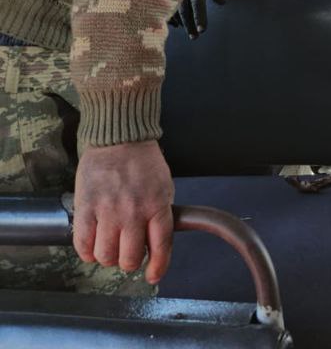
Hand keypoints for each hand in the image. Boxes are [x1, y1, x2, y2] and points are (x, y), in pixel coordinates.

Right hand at [73, 140, 174, 282]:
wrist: (118, 137)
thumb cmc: (143, 162)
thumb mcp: (164, 186)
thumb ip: (161, 215)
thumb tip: (156, 244)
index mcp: (157, 205)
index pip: (160, 247)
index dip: (157, 267)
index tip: (152, 275)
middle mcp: (133, 211)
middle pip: (129, 258)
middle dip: (129, 260)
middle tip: (126, 250)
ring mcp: (108, 210)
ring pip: (105, 256)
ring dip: (107, 256)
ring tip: (109, 243)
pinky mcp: (85, 207)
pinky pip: (83, 245)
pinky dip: (87, 252)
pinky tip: (92, 243)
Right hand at [169, 0, 223, 38]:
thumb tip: (222, 3)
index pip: (197, 1)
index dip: (200, 16)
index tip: (202, 30)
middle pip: (184, 9)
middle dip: (189, 25)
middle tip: (195, 37)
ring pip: (174, 9)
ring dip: (181, 22)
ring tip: (189, 32)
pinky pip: (164, 6)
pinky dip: (171, 16)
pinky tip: (177, 25)